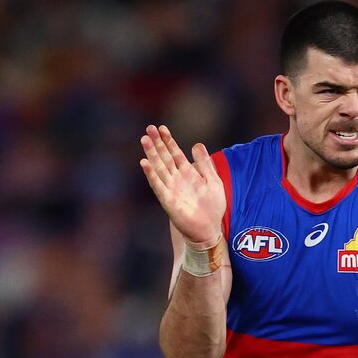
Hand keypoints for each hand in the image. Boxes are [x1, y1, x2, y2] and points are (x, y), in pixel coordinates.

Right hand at [139, 124, 224, 246]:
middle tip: (149, 128)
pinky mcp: (168, 200)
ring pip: (159, 168)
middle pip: (164, 157)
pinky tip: (145, 163)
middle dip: (156, 143)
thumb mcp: (213, 181)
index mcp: (187, 172)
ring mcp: (171, 188)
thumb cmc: (212, 206)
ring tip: (144, 140)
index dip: (168, 141)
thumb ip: (205, 163)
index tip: (161, 128)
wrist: (209, 229)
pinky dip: (151, 174)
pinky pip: (158, 185)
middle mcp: (176, 178)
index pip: (175, 153)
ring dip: (151, 154)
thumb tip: (197, 144)